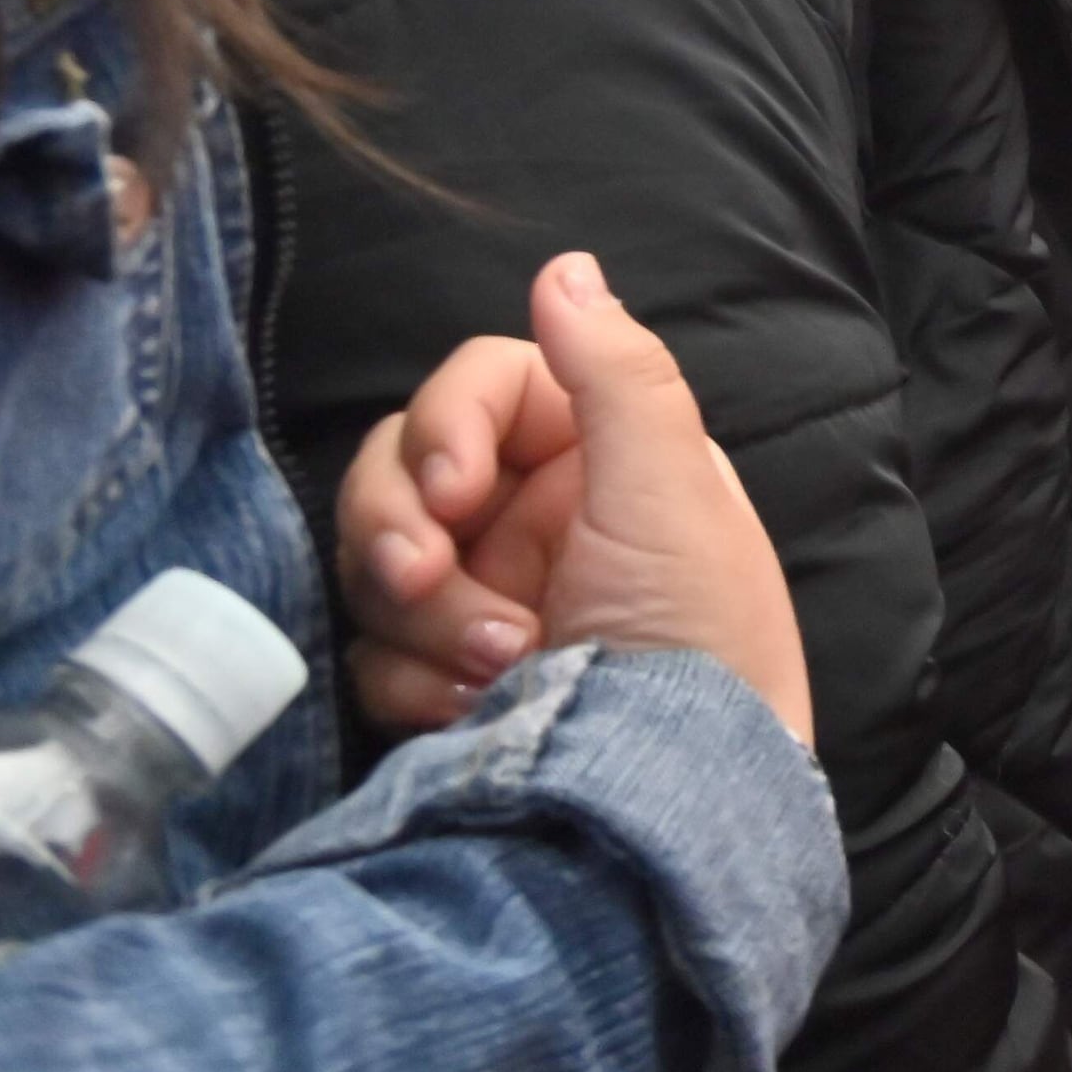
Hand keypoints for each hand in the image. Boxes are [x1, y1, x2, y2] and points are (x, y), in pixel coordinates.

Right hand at [337, 254, 817, 748]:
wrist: (673, 802)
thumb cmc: (698, 639)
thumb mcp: (673, 494)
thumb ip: (617, 374)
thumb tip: (567, 269)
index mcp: (600, 456)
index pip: (479, 388)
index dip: (444, 426)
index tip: (454, 492)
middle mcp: (537, 516)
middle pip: (402, 468)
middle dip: (401, 525)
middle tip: (425, 577)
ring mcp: (485, 597)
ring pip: (378, 561)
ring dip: (420, 616)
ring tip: (496, 661)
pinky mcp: (445, 678)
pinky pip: (373, 651)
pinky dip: (410, 680)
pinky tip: (470, 709)